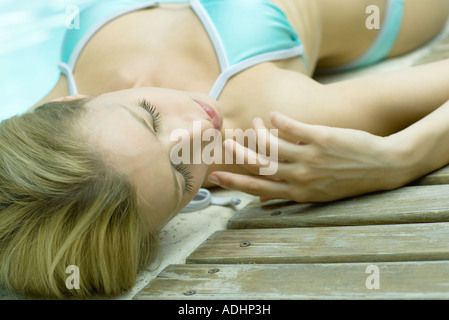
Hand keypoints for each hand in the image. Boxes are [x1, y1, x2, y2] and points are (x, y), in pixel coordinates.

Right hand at [208, 112, 410, 201]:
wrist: (384, 167)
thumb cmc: (348, 180)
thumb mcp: (318, 194)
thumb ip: (290, 191)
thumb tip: (263, 196)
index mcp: (298, 192)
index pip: (258, 187)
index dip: (235, 182)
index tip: (215, 177)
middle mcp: (301, 177)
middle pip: (260, 165)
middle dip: (238, 154)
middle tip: (224, 143)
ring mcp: (311, 157)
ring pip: (273, 145)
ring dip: (258, 133)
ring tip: (254, 123)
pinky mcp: (322, 138)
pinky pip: (293, 128)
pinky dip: (279, 120)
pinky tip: (271, 115)